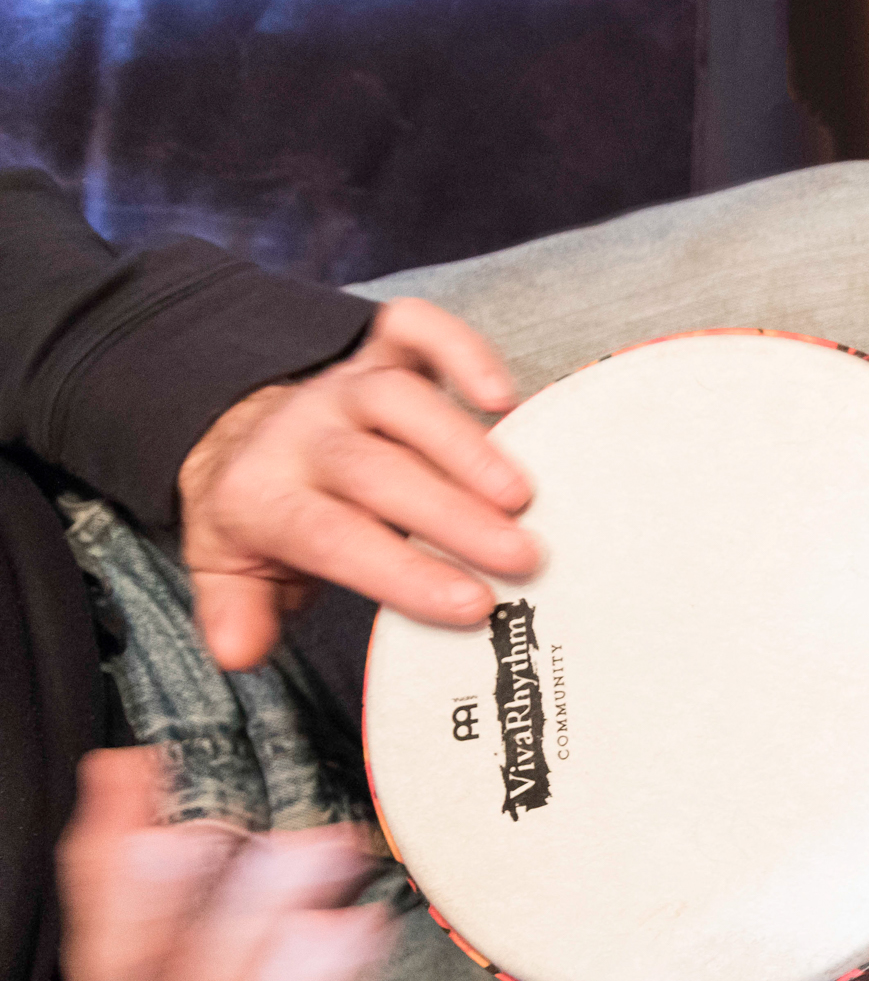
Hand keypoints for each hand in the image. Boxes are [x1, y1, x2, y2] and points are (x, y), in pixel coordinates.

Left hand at [178, 297, 539, 671]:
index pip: (332, 536)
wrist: (245, 427)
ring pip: (400, 400)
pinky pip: (412, 329)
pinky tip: (502, 392)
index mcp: (265, 496)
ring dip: (465, 444)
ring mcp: (344, 387)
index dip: (403, 571)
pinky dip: (459, 348)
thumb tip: (240, 651)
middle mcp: (306, 435)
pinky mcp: (378, 348)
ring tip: (522, 495)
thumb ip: (237, 611)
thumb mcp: (233, 568)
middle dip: (452, 515)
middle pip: (375, 470)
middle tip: (520, 557)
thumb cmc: (269, 511)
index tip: (471, 605)